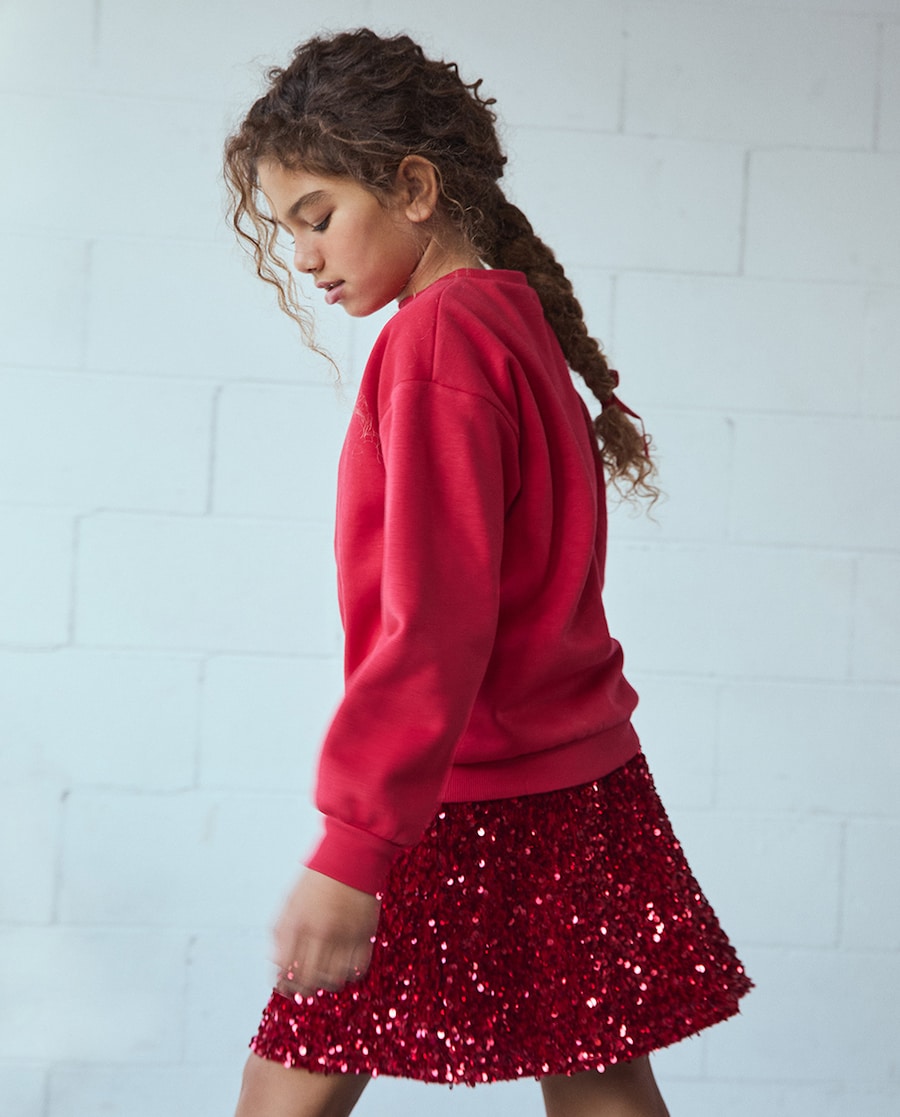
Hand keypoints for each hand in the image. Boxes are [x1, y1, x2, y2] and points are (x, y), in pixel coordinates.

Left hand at [273, 868, 380, 997]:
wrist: (351, 856)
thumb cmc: (318, 877)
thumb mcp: (289, 901)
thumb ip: (280, 934)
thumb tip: (278, 963)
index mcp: (298, 923)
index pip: (286, 970)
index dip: (284, 984)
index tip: (285, 987)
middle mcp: (321, 932)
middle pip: (309, 981)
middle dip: (303, 990)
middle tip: (303, 988)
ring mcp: (345, 934)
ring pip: (334, 980)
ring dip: (326, 984)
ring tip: (323, 977)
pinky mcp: (366, 934)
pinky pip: (357, 969)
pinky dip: (349, 974)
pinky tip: (343, 966)